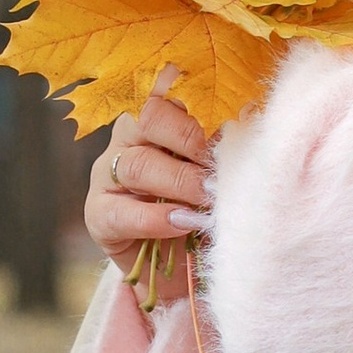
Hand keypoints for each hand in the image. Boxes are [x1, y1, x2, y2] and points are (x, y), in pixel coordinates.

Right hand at [87, 83, 212, 287]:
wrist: (184, 267)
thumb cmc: (205, 205)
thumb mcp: (219, 169)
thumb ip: (226, 143)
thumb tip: (254, 119)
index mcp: (159, 114)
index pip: (167, 85)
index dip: (195, 91)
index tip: (232, 107)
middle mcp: (129, 137)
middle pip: (149, 115)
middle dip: (191, 137)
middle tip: (220, 165)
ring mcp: (108, 173)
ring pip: (138, 163)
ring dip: (180, 181)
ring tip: (208, 198)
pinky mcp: (99, 213)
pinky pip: (121, 210)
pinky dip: (155, 218)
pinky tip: (181, 223)